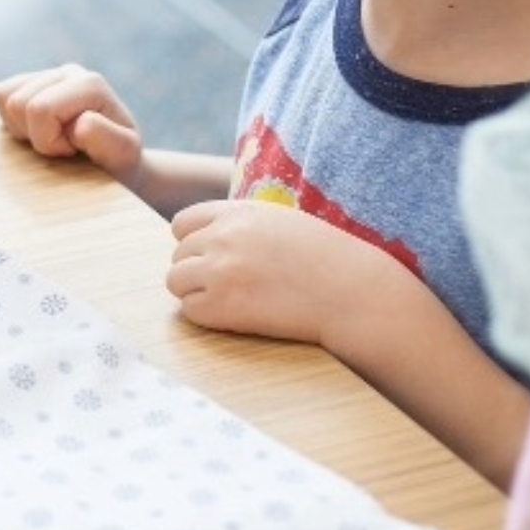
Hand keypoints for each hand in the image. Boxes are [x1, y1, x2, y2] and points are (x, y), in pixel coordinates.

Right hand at [0, 63, 143, 183]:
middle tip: (65, 148)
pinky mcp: (32, 84)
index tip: (76, 152)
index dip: (50, 142)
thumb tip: (80, 123)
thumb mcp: (123, 157)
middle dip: (37, 136)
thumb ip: (106, 139)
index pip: (40, 109)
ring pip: (4, 97)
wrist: (117, 163)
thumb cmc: (119, 161)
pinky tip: (39, 132)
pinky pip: (0, 95)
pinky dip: (13, 122)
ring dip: (25, 130)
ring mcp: (49, 75)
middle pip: (18, 102)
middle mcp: (69, 72)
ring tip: (54, 140)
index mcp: (90, 84)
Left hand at [166, 200, 409, 344]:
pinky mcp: (222, 305)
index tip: (214, 260)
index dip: (194, 244)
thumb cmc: (326, 260)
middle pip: (178, 255)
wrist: (353, 292)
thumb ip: (242, 226)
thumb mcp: (281, 223)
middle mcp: (221, 236)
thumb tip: (208, 239)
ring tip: (232, 302)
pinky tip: (238, 317)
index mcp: (236, 212)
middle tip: (231, 288)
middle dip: (197, 271)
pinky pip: (190, 311)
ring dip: (197, 293)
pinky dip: (207, 317)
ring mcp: (219, 270)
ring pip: (176, 282)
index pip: (182, 224)